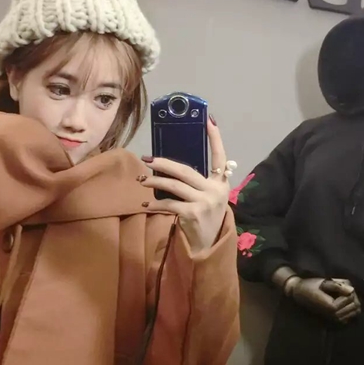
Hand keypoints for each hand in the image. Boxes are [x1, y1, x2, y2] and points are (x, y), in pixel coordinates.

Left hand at [139, 118, 230, 254]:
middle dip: (164, 164)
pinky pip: (168, 204)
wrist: (208, 244)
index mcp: (221, 182)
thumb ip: (199, 182)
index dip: (215, 138)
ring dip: (155, 182)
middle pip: (186, 170)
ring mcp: (204, 202)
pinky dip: (154, 204)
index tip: (209, 120)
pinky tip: (145, 203)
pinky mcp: (192, 214)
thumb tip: (171, 166)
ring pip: (175, 185)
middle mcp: (215, 190)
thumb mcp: (209, 196)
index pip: (220, 156)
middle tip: (148, 159)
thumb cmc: (206, 216)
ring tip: (142, 179)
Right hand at [286, 275, 360, 323]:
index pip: (351, 297)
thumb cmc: (311, 286)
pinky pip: (352, 316)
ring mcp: (336, 320)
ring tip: (342, 294)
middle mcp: (335, 316)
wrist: (300, 294)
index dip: (346, 287)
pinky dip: (351, 308)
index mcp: (332, 307)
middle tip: (340, 288)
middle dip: (351, 294)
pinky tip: (343, 302)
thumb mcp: (324, 283)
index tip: (336, 283)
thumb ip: (339, 286)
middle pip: (355, 304)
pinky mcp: (337, 320)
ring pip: (356, 310)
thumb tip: (352, 290)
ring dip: (351, 301)